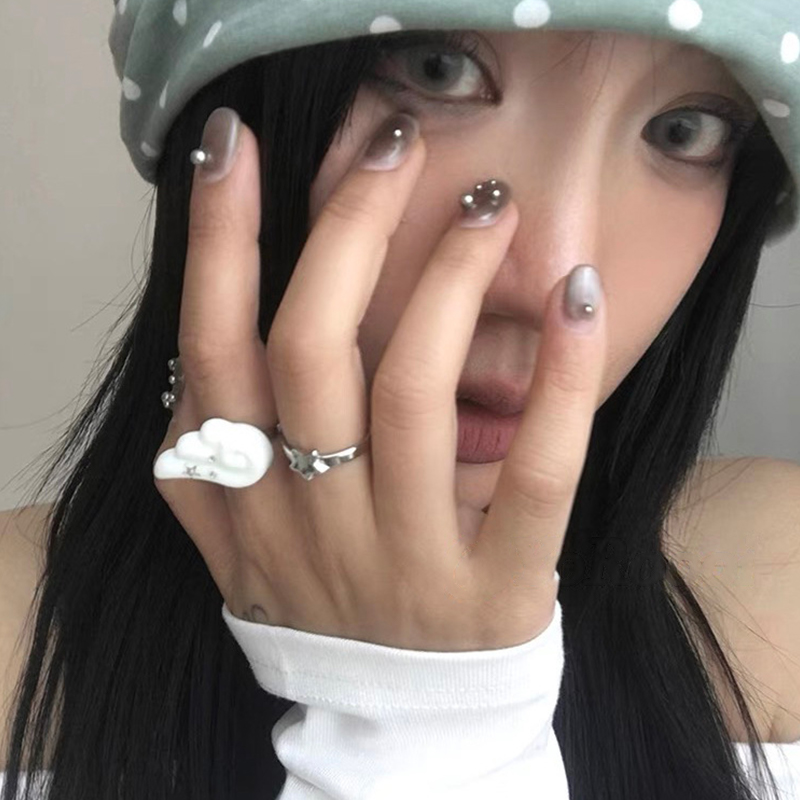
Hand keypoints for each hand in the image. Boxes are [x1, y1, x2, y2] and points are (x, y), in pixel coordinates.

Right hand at [153, 108, 606, 651]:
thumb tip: (188, 369)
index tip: (233, 147)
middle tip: (394, 144)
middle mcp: (313, 524)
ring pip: (413, 391)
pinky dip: (565, 378)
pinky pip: (537, 472)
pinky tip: (580, 296)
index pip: (213, 352)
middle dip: (347, 227)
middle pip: (311, 350)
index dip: (217, 243)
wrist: (400, 721)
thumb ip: (200, 466)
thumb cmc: (324, 608)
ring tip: (487, 206)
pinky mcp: (500, 584)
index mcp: (247, 503)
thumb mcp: (237, 549)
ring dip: (452, 279)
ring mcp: (406, 557)